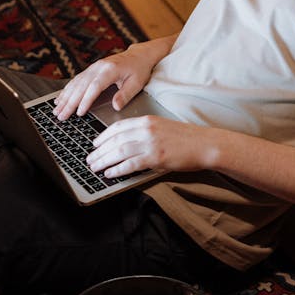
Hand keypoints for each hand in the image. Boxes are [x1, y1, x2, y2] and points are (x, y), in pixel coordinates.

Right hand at [53, 38, 173, 119]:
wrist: (139, 55)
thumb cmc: (139, 69)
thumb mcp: (137, 83)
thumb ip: (125, 94)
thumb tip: (115, 106)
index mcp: (110, 70)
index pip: (95, 87)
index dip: (85, 100)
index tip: (79, 113)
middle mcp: (99, 67)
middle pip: (81, 86)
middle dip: (69, 102)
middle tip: (61, 116)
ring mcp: (94, 67)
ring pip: (76, 83)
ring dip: (65, 97)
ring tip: (56, 110)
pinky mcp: (91, 69)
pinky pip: (76, 80)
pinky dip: (67, 90)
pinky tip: (60, 99)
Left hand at [86, 115, 212, 178]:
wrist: (205, 144)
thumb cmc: (186, 138)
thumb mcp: (162, 128)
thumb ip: (145, 132)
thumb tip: (127, 143)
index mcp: (147, 120)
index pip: (118, 127)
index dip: (103, 136)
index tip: (95, 143)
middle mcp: (146, 130)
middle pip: (115, 140)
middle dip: (99, 150)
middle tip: (90, 159)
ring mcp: (151, 143)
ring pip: (119, 152)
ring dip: (104, 161)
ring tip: (95, 167)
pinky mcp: (156, 157)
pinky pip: (131, 164)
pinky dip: (117, 169)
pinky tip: (110, 174)